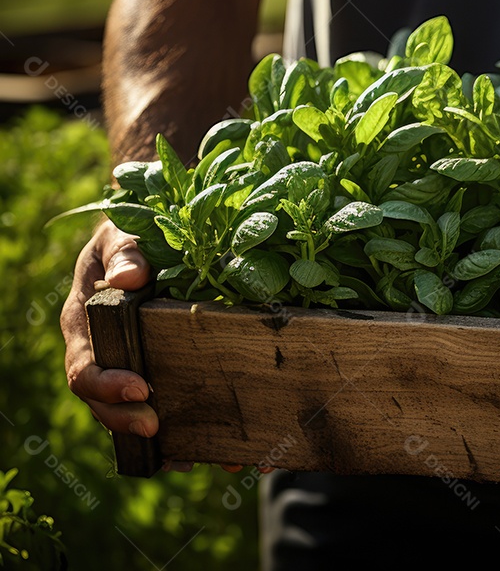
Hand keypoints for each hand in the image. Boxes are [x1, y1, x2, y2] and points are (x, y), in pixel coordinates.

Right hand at [62, 221, 274, 475]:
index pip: (85, 369)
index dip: (107, 386)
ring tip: (200, 457)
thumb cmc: (132, 233)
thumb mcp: (123, 233)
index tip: (139, 389)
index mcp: (88, 327)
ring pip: (139, 417)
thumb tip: (131, 277)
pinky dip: (193, 434)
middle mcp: (108, 356)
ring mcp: (134, 369)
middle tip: (158, 427)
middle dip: (128, 422)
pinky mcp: (164, 374)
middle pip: (106, 405)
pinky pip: (173, 410)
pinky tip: (223, 449)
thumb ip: (124, 250)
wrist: (152, 237)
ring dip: (167, 443)